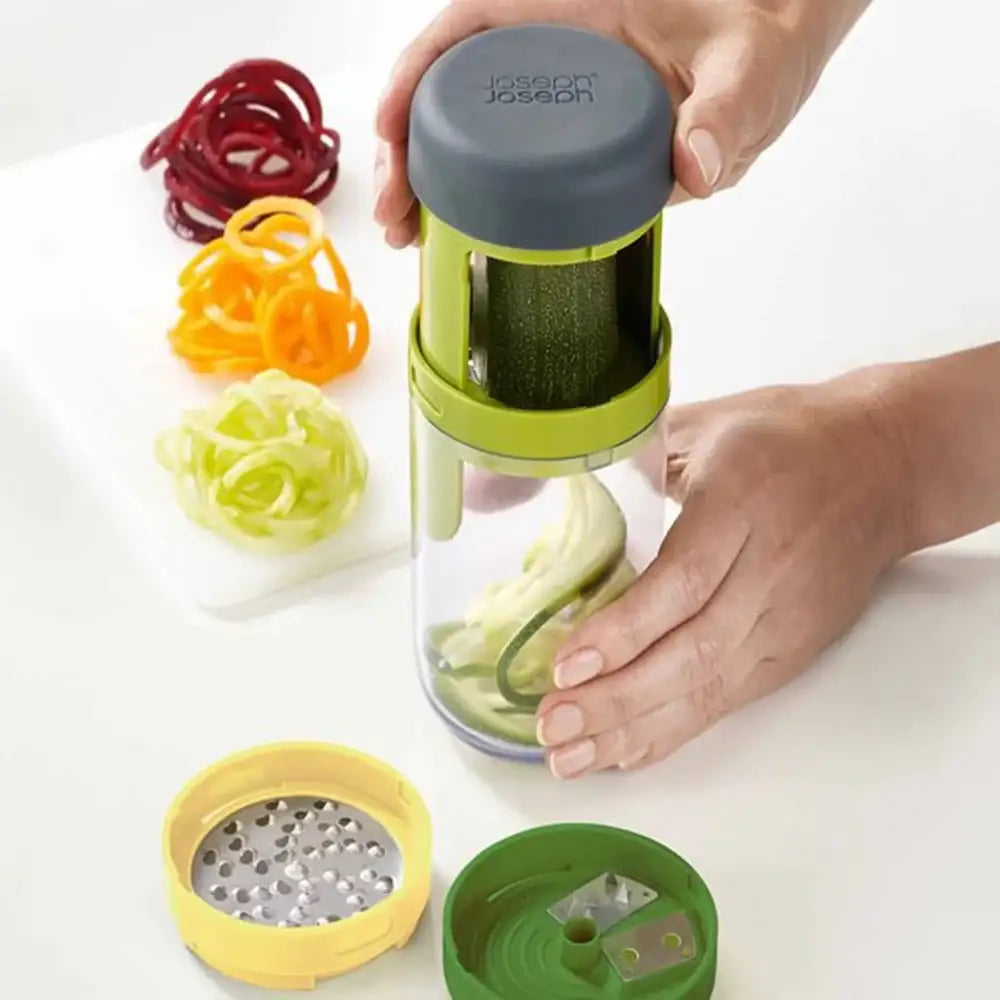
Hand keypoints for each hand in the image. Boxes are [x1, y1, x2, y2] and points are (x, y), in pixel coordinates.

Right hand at [374, 0, 870, 245]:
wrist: (780, 43)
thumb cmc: (761, 31)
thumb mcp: (749, 67)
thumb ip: (727, 112)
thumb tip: (694, 167)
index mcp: (575, 11)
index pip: (469, 29)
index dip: (416, 75)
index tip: (389, 128)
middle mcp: (554, 53)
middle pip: (452, 91)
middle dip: (407, 150)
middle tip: (394, 216)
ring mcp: (558, 100)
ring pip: (470, 132)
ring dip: (428, 183)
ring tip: (409, 236)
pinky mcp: (569, 139)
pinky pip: (506, 162)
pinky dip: (471, 197)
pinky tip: (453, 235)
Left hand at [535, 372, 911, 776]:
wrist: (886, 465)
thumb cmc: (786, 435)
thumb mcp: (706, 422)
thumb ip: (630, 453)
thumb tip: (537, 473)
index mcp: (742, 501)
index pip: (683, 581)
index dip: (624, 631)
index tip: (566, 666)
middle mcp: (770, 569)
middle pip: (694, 651)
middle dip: (617, 699)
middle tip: (551, 725)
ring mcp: (788, 617)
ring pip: (711, 687)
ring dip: (636, 728)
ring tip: (572, 756)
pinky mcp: (796, 648)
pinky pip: (731, 698)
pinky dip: (675, 730)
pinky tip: (624, 750)